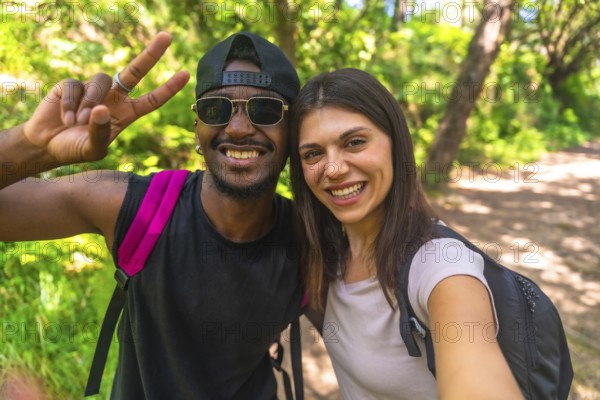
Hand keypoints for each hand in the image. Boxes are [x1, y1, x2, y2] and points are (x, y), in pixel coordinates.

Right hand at [22, 32, 189, 163]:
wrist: (47, 145)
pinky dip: (71, 105)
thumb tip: (101, 108)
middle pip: (135, 71)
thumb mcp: (92, 149)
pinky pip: (76, 87)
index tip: (186, 73)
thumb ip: (100, 133)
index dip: (168, 88)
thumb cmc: (75, 149)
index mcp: (126, 114)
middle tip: (167, 37)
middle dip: (151, 54)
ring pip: (101, 81)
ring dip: (90, 102)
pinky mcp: (72, 85)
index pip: (152, 100)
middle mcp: (114, 97)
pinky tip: (66, 119)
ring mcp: (94, 89)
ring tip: (78, 122)